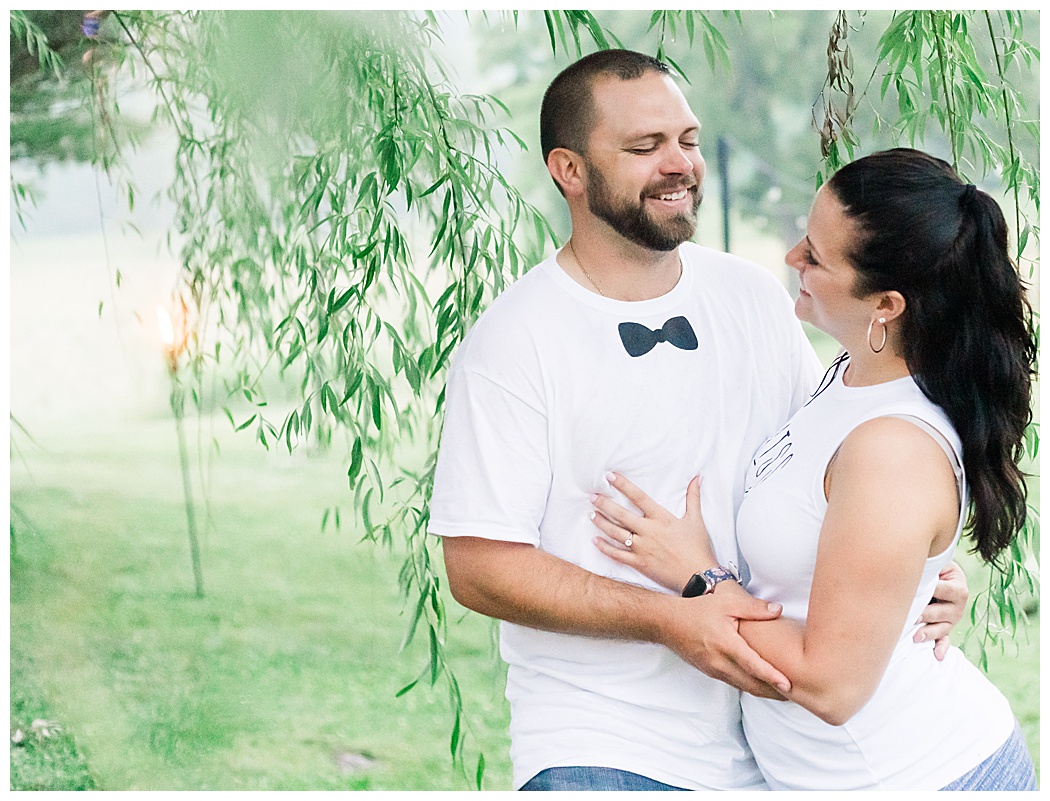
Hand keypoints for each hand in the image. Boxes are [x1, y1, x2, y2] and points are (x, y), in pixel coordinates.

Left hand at [590, 473, 716, 592]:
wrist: (699, 576)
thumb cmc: (698, 548)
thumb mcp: (696, 520)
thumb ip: (693, 497)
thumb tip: (697, 477)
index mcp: (661, 518)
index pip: (639, 497)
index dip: (623, 485)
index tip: (610, 476)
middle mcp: (649, 531)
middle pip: (621, 514)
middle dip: (605, 504)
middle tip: (592, 496)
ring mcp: (642, 548)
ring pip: (616, 533)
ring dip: (602, 523)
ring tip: (591, 514)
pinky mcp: (640, 563)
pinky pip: (618, 555)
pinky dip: (605, 548)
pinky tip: (595, 541)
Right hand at [662, 582, 789, 697]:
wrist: (666, 622)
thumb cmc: (695, 610)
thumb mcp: (725, 603)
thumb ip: (753, 608)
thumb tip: (778, 610)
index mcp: (725, 644)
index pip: (753, 665)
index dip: (772, 676)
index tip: (788, 686)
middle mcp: (719, 662)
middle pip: (751, 683)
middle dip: (774, 692)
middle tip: (797, 696)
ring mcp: (713, 670)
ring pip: (743, 686)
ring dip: (763, 692)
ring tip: (783, 695)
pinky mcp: (710, 672)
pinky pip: (734, 682)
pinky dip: (749, 686)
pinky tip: (760, 685)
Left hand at [913, 560, 968, 659]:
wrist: (943, 578)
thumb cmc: (936, 569)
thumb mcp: (939, 564)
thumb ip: (931, 566)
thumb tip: (916, 563)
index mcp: (958, 588)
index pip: (943, 590)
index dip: (931, 589)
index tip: (916, 588)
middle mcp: (957, 607)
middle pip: (942, 612)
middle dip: (926, 614)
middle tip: (914, 616)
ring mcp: (952, 620)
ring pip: (941, 629)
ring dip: (929, 633)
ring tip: (916, 637)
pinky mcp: (946, 629)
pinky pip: (945, 640)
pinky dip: (941, 648)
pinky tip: (937, 656)